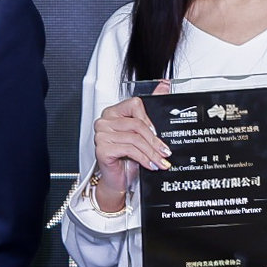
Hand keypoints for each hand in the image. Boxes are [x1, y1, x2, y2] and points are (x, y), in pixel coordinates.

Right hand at [86, 83, 171, 212]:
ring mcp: (101, 135)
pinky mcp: (102, 149)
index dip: (149, 120)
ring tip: (160, 161)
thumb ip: (150, 109)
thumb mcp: (141, 134)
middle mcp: (104, 121)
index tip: (157, 133)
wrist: (118, 181)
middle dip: (155, 141)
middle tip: (165, 152)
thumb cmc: (127, 158)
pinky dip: (143, 158)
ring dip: (152, 153)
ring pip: (135, 138)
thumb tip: (164, 85)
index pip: (134, 104)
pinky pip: (129, 150)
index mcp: (113, 112)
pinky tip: (150, 165)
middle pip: (137, 124)